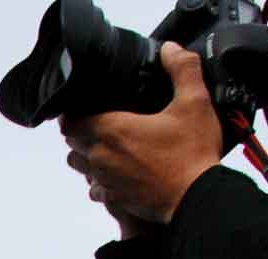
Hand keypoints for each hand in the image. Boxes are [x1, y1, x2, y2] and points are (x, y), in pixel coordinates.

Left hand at [60, 43, 222, 225]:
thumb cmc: (192, 154)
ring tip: (110, 146)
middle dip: (82, 131)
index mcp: (111, 130)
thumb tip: (170, 49)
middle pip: (73, 141)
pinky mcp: (114, 199)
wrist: (197, 198)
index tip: (86, 106)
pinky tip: (120, 171)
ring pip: (80, 165)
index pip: (70, 120)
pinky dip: (100, 179)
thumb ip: (182, 70)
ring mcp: (104, 180)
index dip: (74, 112)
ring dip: (88, 155)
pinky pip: (94, 188)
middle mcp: (100, 156)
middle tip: (103, 120)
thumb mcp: (194, 103)